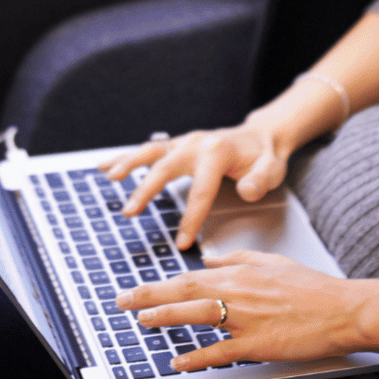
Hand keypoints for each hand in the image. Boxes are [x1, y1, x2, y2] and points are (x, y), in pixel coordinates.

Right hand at [105, 123, 288, 248]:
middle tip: (130, 212)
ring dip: (128, 165)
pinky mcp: (177, 144)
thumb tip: (247, 191)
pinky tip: (105, 167)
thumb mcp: (272, 169)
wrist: (261, 135)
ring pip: (151, 153)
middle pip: (165, 168)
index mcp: (217, 152)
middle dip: (146, 191)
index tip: (182, 243)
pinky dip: (125, 158)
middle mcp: (196, 143)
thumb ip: (261, 180)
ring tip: (111, 178)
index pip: (201, 191)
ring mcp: (184, 141)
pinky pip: (148, 151)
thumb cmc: (265, 156)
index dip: (191, 219)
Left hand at [115, 250, 365, 370]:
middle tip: (121, 301)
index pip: (189, 276)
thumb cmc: (312, 288)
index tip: (135, 289)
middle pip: (184, 291)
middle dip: (149, 296)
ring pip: (198, 314)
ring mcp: (247, 318)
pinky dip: (197, 356)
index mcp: (240, 272)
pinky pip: (221, 351)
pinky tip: (179, 361)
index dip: (158, 284)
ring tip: (142, 321)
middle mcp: (239, 291)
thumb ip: (237, 258)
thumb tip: (209, 256)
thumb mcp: (272, 262)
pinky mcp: (259, 343)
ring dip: (166, 317)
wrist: (344, 309)